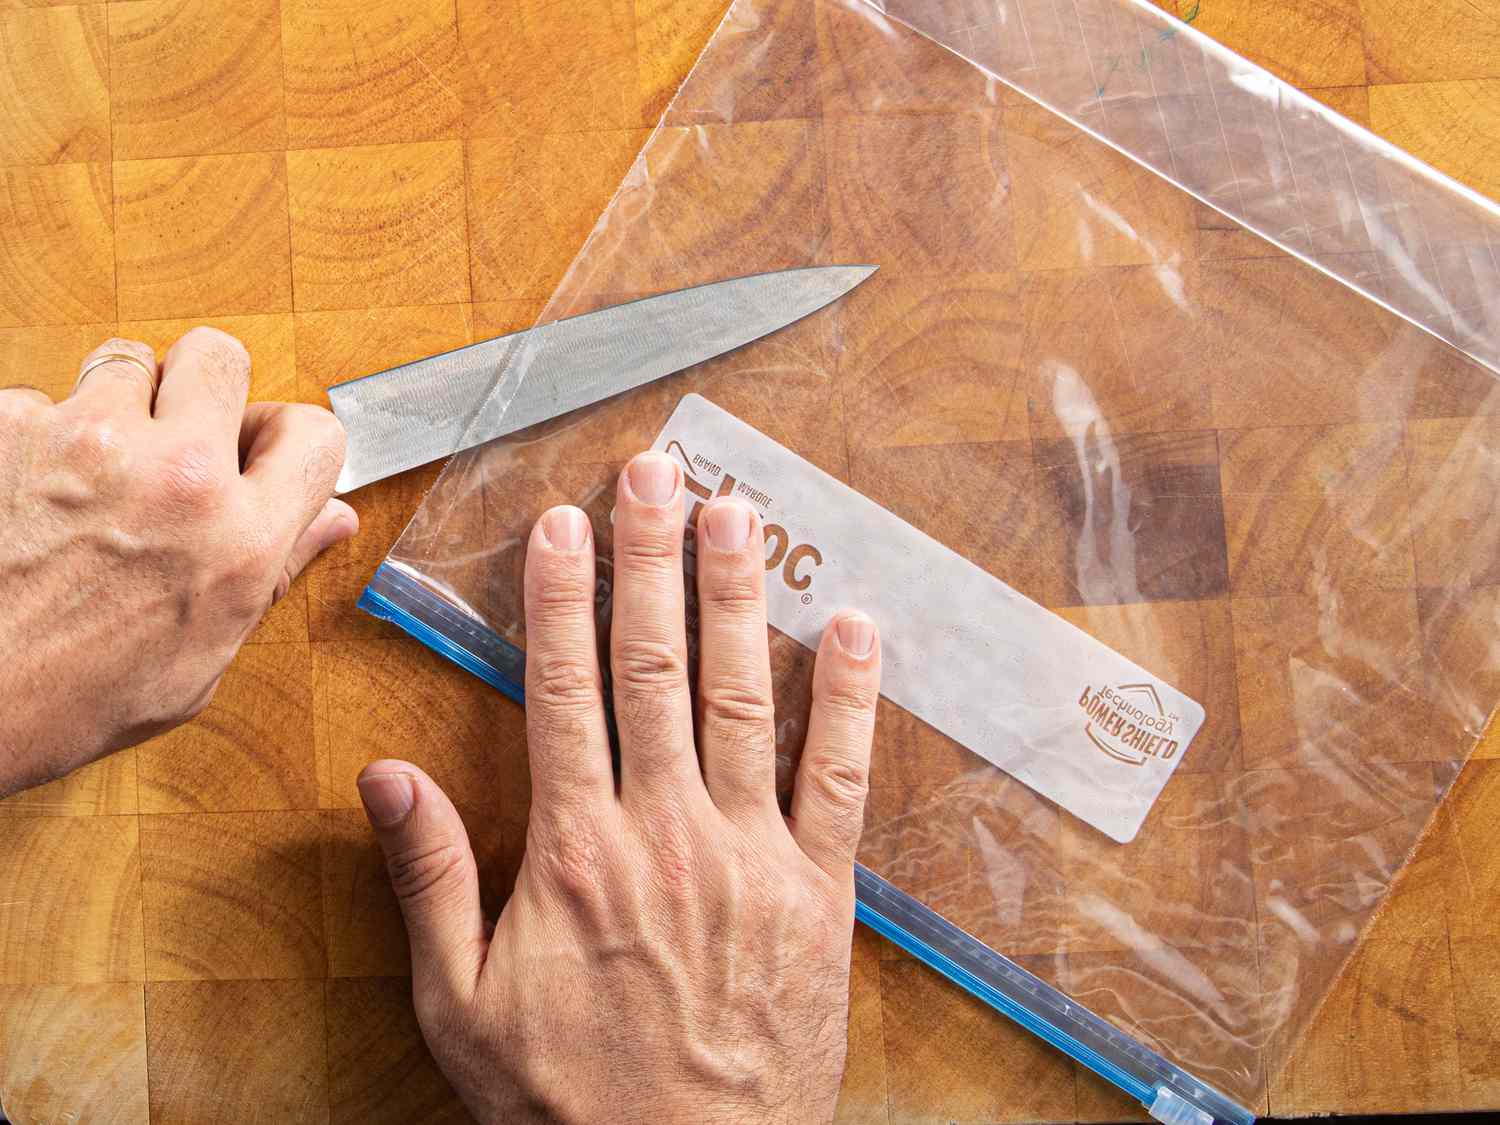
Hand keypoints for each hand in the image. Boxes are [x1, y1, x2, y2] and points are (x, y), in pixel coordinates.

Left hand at [0, 329, 355, 796]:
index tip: (260, 450)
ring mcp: (88, 439)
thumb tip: (330, 518)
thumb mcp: (203, 655)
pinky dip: (37, 434)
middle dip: (204, 388)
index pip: (315, 433)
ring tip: (97, 463)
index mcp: (239, 541)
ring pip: (126, 360)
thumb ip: (272, 572)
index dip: (288, 438)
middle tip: (180, 431)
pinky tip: (31, 491)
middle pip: (219, 357)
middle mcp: (177, 475)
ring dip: (119, 401)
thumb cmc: (71, 697)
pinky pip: (37, 398)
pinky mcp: (8, 424)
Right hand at [358, 450, 880, 1123]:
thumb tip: (387, 775)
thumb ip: (430, 880)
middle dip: (650, 560)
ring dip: (739, 597)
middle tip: (654, 473)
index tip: (561, 524)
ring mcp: (753, 854)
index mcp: (576, 850)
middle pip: (657, 667)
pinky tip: (855, 627)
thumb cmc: (566, 1100)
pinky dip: (851, 698)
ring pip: (744, 697)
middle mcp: (668, 830)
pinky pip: (842, 776)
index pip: (566, 690)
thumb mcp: (458, 1005)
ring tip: (736, 512)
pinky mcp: (820, 890)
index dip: (562, 598)